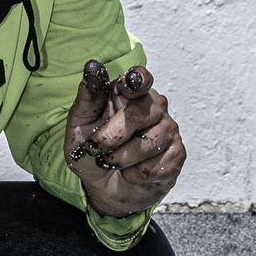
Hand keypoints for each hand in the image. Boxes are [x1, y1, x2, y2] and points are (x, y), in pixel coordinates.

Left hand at [63, 58, 186, 215]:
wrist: (101, 187)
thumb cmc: (92, 151)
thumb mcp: (79, 125)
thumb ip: (88, 97)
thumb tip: (93, 68)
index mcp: (129, 94)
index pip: (141, 78)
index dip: (136, 80)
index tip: (125, 87)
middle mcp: (153, 107)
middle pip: (139, 113)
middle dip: (111, 137)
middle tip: (97, 148)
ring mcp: (168, 130)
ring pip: (149, 143)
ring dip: (122, 159)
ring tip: (113, 162)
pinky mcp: (176, 155)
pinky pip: (158, 165)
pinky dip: (136, 174)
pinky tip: (131, 172)